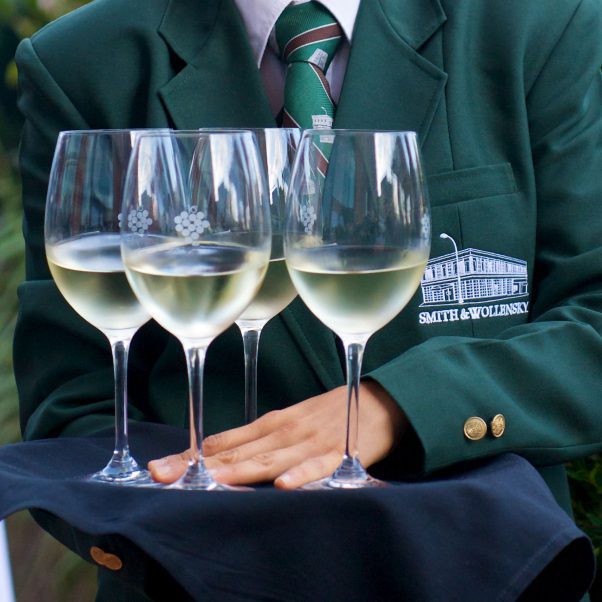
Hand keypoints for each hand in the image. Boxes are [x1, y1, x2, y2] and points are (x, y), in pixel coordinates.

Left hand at [148, 381, 407, 488]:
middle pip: (236, 452)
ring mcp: (309, 441)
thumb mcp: (286, 421)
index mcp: (269, 424)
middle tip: (162, 476)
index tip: (160, 468)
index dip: (191, 456)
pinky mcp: (338, 452)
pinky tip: (283, 486)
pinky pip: (318, 466)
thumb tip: (213, 450)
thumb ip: (254, 438)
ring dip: (237, 471)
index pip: (223, 443)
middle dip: (198, 466)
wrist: (375, 402)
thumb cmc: (326, 414)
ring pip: (269, 459)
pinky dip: (301, 475)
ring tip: (208, 482)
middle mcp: (283, 431)